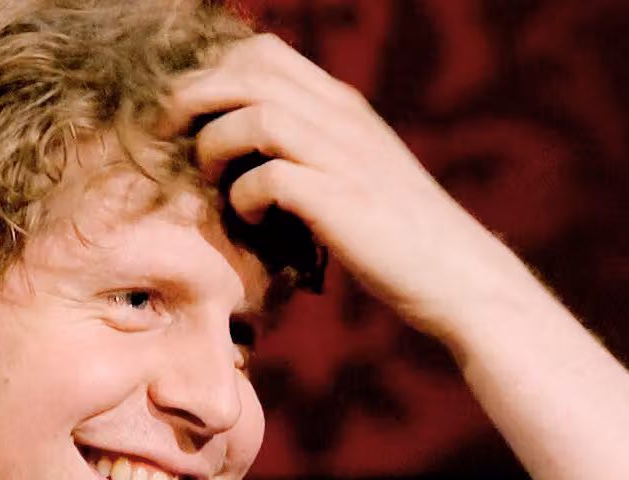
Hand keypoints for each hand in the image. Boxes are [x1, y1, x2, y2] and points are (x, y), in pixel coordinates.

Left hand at [166, 35, 540, 342]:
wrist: (459, 276)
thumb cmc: (401, 235)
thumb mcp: (358, 172)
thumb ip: (313, 147)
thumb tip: (249, 144)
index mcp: (343, 106)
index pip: (264, 54)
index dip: (212, 74)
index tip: (186, 113)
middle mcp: (342, 118)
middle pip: (249, 70)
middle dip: (194, 97)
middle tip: (169, 137)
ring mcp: (343, 156)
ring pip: (254, 112)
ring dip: (216, 144)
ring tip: (213, 179)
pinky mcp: (339, 200)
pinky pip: (267, 175)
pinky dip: (244, 195)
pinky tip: (250, 218)